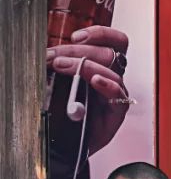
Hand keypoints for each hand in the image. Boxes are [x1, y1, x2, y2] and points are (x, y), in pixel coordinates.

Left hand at [48, 26, 130, 154]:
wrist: (61, 144)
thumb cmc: (59, 113)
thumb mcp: (53, 82)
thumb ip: (53, 65)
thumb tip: (44, 51)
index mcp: (99, 66)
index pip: (112, 42)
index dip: (100, 34)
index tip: (76, 37)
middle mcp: (109, 78)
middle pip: (109, 53)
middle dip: (79, 52)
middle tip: (55, 57)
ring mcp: (113, 95)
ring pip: (112, 71)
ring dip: (84, 65)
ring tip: (61, 67)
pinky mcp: (115, 113)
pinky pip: (118, 96)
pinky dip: (108, 85)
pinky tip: (95, 81)